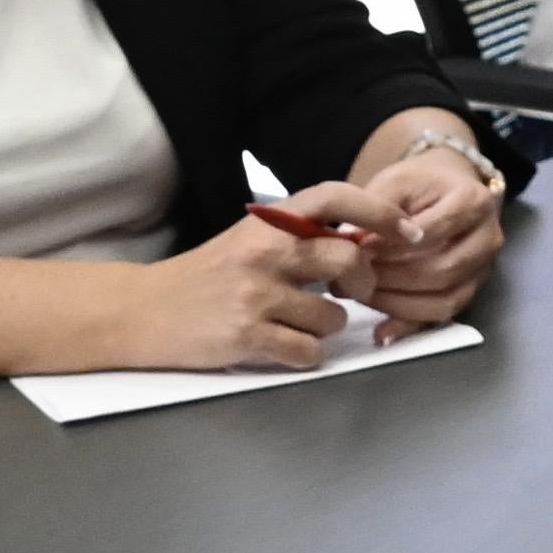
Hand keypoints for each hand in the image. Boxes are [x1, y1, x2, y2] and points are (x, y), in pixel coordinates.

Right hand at [95, 212, 355, 379]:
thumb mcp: (247, 241)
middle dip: (363, 283)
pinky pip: (307, 351)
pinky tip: (282, 346)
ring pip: (331, 317)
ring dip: (326, 327)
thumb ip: (296, 238)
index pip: (334, 198)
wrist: (142, 311)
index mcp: (266, 222)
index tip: (410, 231)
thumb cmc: (203, 278)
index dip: (380, 212)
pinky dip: (304, 355)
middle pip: (347, 259)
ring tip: (298, 324)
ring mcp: (255, 294)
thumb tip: (359, 244)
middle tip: (352, 293)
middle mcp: (263, 251)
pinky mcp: (246, 335)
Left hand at [320, 114, 506, 322]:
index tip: (359, 249)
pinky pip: (442, 317)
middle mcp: (488, 238)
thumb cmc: (419, 183)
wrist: (447, 188)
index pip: (432, 232)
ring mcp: (483, 270)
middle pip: (441, 270)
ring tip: (361, 294)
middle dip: (392, 277)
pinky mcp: (470, 292)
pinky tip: (381, 328)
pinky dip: (409, 324)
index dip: (391, 246)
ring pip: (444, 300)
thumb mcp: (395, 181)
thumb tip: (354, 246)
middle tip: (353, 276)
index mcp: (474, 201)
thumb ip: (376, 209)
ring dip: (397, 303)